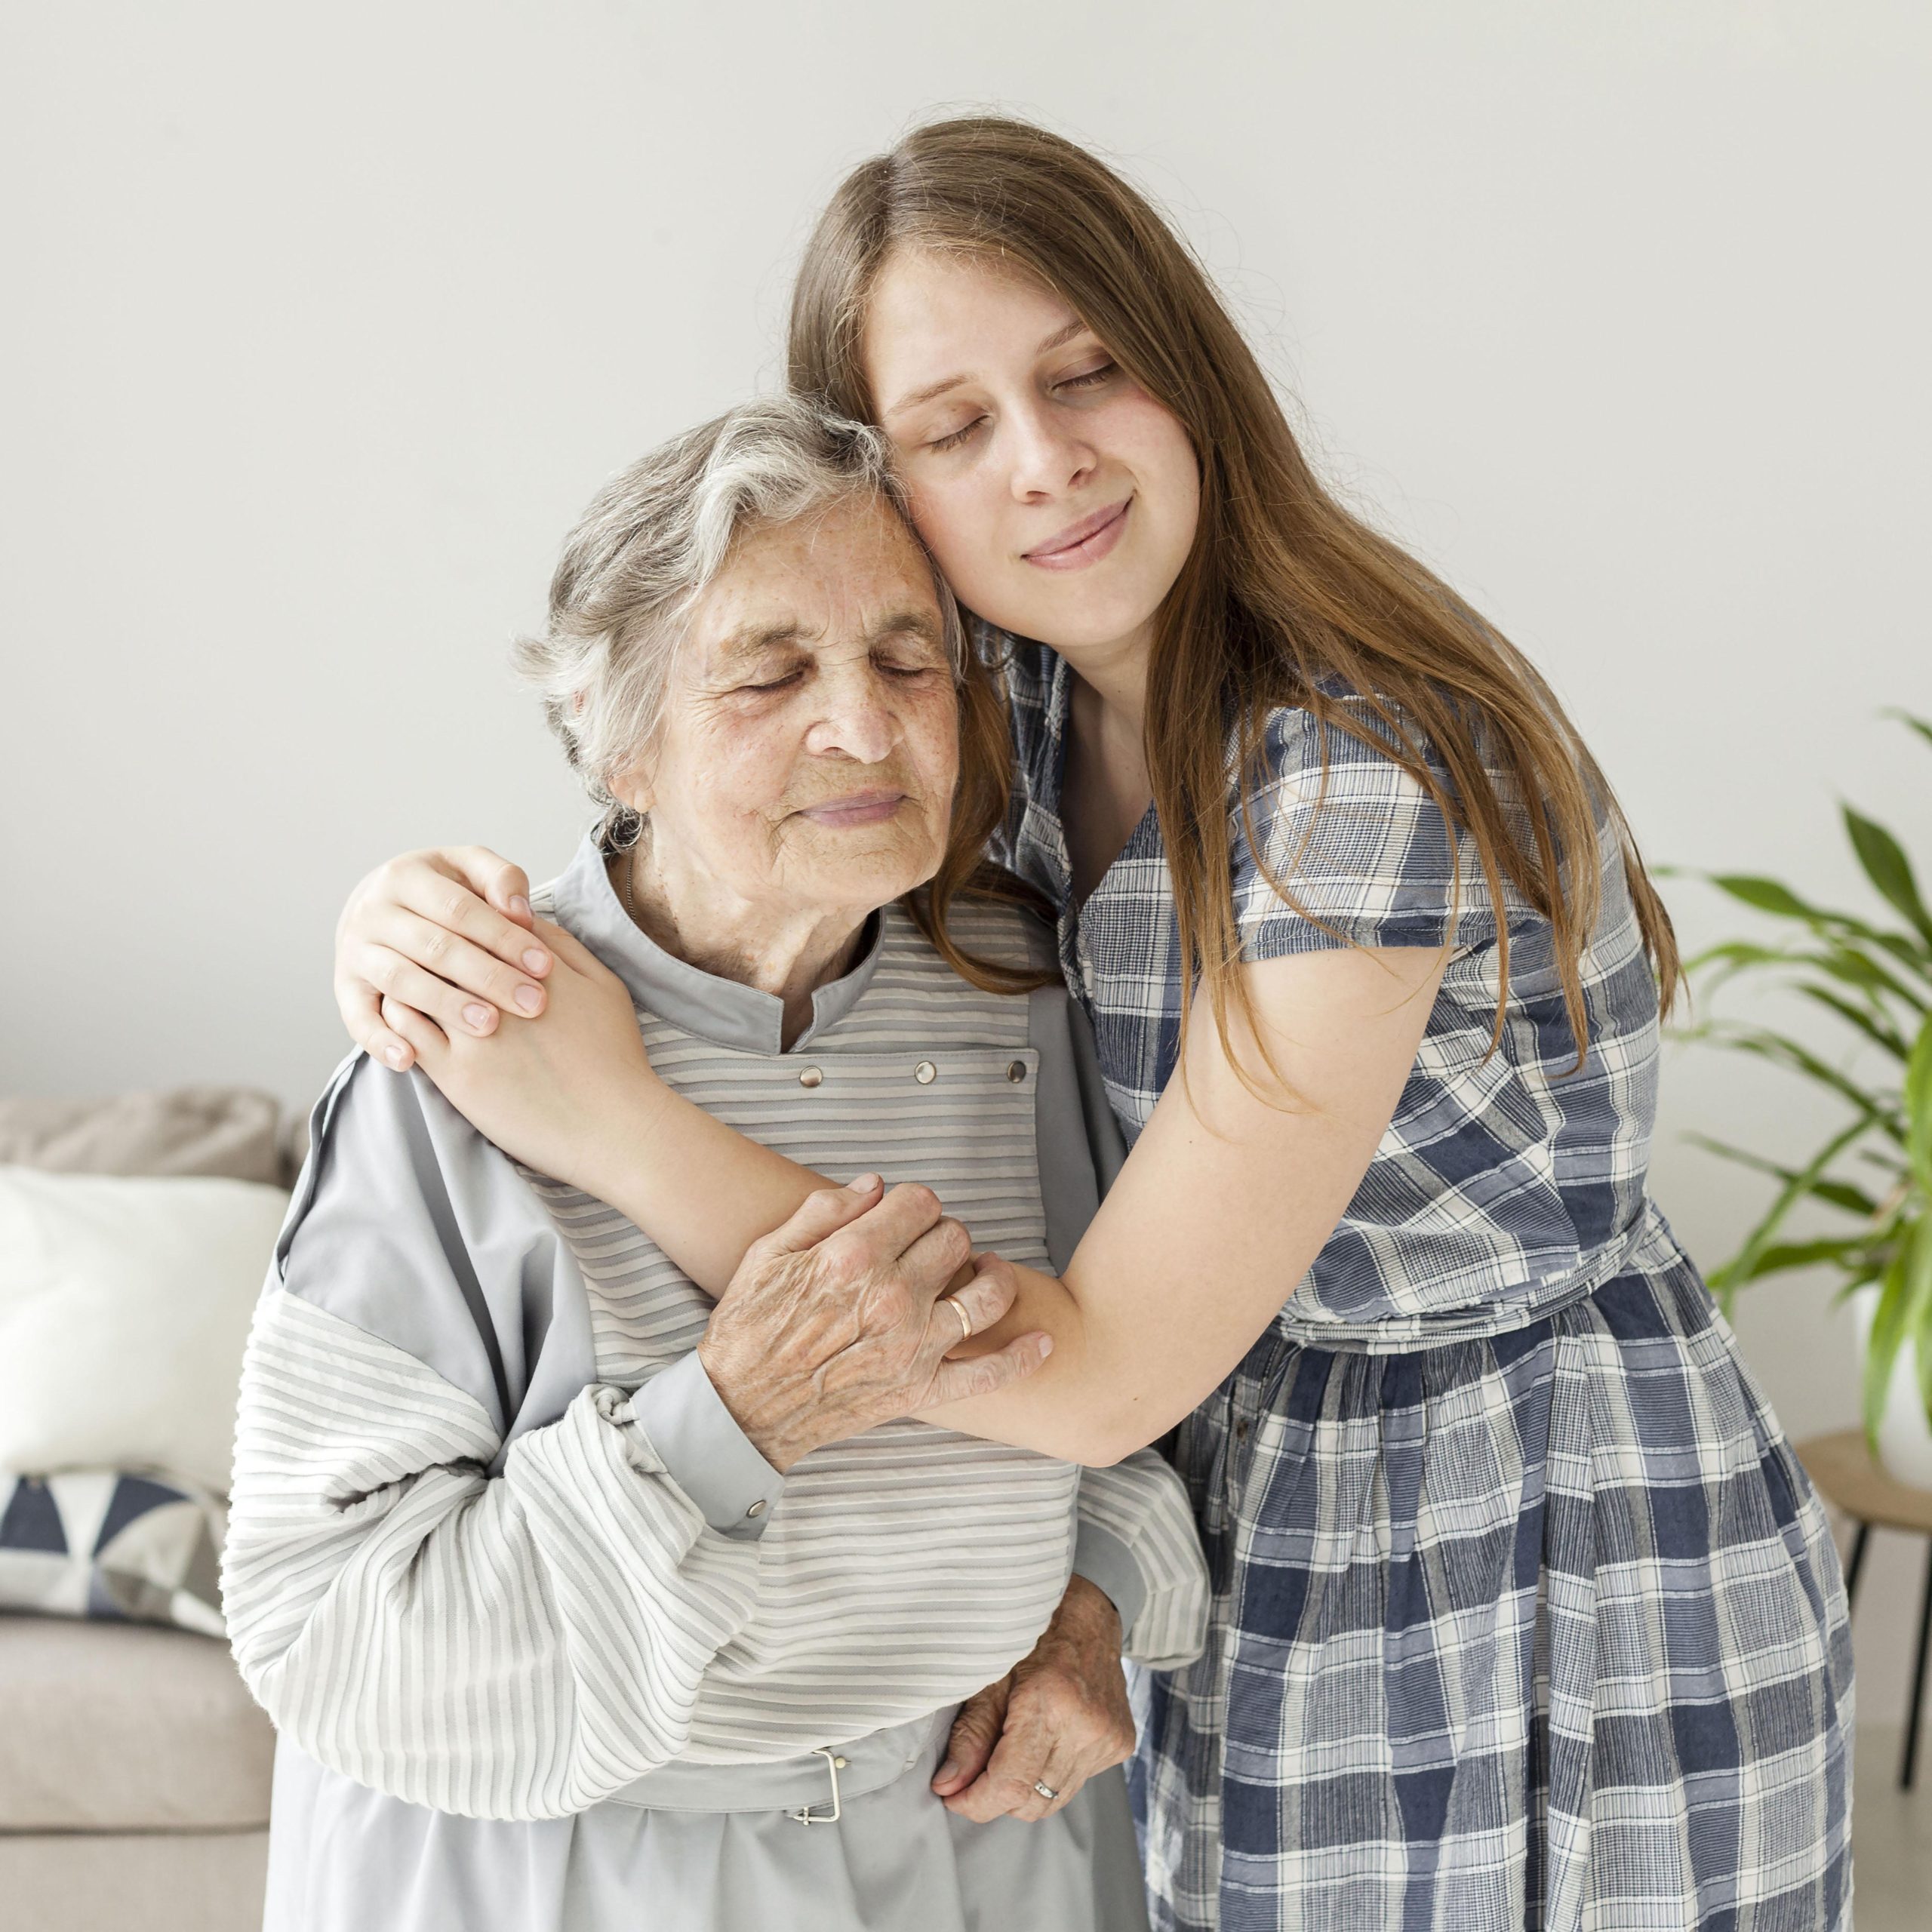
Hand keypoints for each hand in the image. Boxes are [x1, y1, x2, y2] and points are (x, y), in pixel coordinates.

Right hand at [335, 846, 551, 1069]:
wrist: (376, 906)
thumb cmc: (442, 892)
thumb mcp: (468, 870)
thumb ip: (500, 879)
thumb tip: (520, 912)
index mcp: (406, 876)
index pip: (460, 909)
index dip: (504, 936)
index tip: (544, 965)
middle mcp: (373, 912)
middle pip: (435, 947)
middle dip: (488, 976)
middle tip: (532, 1002)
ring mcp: (355, 952)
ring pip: (401, 981)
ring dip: (444, 1005)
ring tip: (489, 1026)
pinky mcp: (345, 989)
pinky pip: (358, 1018)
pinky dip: (379, 1040)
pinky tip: (409, 1060)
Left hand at [379, 917, 653, 1191]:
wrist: (614, 1128)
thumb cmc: (615, 1058)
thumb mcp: (606, 987)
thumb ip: (565, 947)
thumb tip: (525, 920)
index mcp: (538, 967)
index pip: (486, 921)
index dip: (470, 919)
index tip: (462, 927)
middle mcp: (501, 993)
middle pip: (447, 946)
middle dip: (434, 939)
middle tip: (422, 941)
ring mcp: (475, 1035)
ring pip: (419, 983)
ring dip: (410, 973)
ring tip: (407, 974)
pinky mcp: (456, 1074)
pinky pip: (407, 1030)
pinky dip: (399, 1013)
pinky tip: (406, 1013)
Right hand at [697, 1181, 1051, 1471]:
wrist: (739, 1411)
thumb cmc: (747, 1329)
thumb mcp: (769, 1252)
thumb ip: (825, 1209)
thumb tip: (876, 1185)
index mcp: (855, 1257)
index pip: (921, 1203)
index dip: (917, 1202)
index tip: (906, 1213)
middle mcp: (893, 1297)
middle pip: (956, 1239)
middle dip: (946, 1233)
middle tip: (930, 1245)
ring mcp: (913, 1346)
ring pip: (987, 1294)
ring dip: (992, 1276)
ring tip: (982, 1271)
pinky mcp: (920, 1389)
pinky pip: (987, 1374)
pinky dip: (1022, 1357)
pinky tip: (1042, 1340)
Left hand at [932, 1575, 1133, 1822]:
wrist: (1089, 1612)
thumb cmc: (1032, 1634)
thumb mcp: (990, 1673)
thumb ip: (970, 1734)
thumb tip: (948, 1786)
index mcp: (1050, 1702)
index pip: (1011, 1784)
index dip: (975, 1802)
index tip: (952, 1796)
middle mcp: (1086, 1727)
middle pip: (1031, 1801)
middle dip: (996, 1796)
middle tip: (976, 1770)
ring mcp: (1109, 1739)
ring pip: (1054, 1799)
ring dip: (1024, 1787)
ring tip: (1011, 1746)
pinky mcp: (1121, 1744)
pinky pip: (1075, 1782)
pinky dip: (1050, 1773)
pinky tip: (1044, 1737)